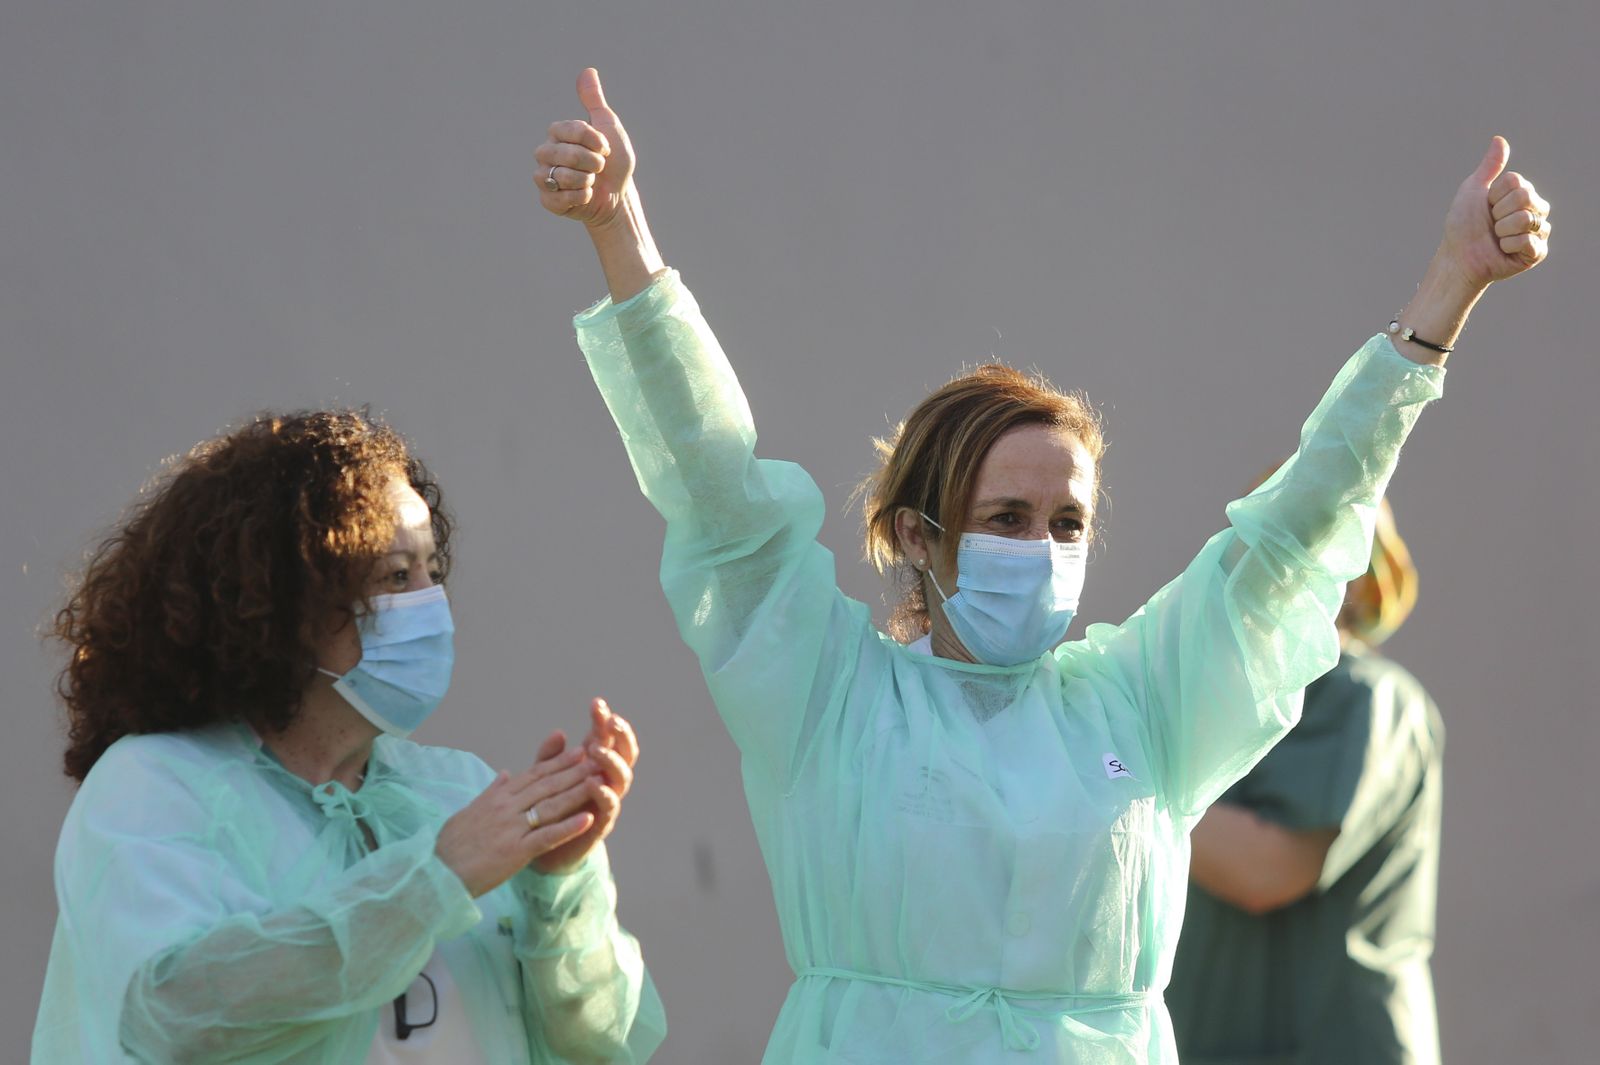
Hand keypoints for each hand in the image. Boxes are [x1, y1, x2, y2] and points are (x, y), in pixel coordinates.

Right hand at [435, 731, 598, 896]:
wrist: (438, 873)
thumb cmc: (451, 846)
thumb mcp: (469, 811)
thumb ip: (491, 792)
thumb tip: (505, 773)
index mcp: (497, 798)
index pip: (533, 775)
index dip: (558, 762)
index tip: (578, 750)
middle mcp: (506, 808)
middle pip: (546, 785)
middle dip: (574, 771)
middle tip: (598, 758)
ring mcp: (512, 828)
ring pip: (551, 806)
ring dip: (577, 792)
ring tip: (599, 780)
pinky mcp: (515, 851)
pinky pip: (547, 837)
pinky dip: (568, 827)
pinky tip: (588, 819)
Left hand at [533, 698, 639, 873]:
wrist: (544, 850)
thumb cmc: (548, 810)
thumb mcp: (544, 780)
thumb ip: (550, 758)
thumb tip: (558, 732)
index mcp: (594, 766)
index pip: (605, 737)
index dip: (603, 720)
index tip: (596, 702)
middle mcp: (606, 780)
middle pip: (624, 752)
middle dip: (620, 735)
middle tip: (611, 721)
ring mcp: (607, 800)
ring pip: (622, 777)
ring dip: (612, 761)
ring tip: (598, 750)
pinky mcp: (602, 823)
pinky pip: (610, 806)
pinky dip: (604, 794)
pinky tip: (594, 783)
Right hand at [536, 68, 635, 228]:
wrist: (618, 196)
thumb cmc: (614, 161)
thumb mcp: (608, 127)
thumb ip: (595, 101)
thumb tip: (588, 71)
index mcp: (558, 132)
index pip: (571, 130)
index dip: (594, 141)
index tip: (606, 148)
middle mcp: (546, 152)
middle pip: (564, 154)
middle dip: (591, 163)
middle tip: (599, 167)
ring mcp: (544, 176)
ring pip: (560, 176)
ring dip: (586, 181)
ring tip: (591, 182)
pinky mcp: (547, 199)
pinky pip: (558, 198)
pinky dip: (579, 198)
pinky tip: (585, 196)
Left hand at [1437, 136, 1550, 291]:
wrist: (1459, 256)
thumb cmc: (1463, 224)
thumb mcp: (1473, 190)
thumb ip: (1489, 166)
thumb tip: (1499, 139)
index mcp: (1522, 192)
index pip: (1516, 182)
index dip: (1494, 195)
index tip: (1486, 206)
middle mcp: (1536, 209)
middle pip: (1524, 197)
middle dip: (1498, 213)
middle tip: (1491, 224)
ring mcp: (1539, 230)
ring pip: (1525, 219)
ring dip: (1501, 231)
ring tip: (1496, 237)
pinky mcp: (1538, 252)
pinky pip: (1528, 241)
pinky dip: (1508, 246)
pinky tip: (1504, 250)